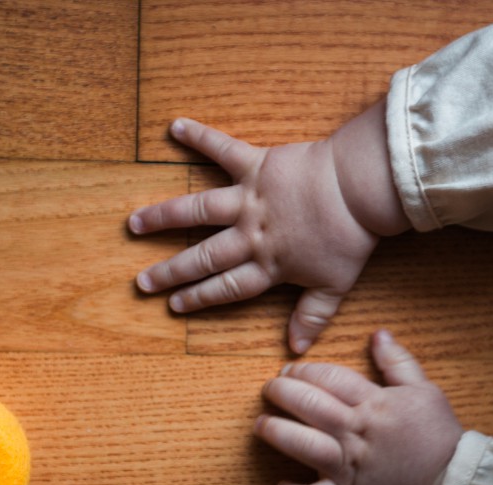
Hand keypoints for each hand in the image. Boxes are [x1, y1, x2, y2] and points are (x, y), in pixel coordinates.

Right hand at [129, 119, 380, 353]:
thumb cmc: (350, 238)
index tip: (175, 306)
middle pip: (205, 256)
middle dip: (171, 271)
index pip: (228, 287)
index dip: (200, 298)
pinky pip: (223, 149)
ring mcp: (250, 199)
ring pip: (199, 210)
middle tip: (143, 281)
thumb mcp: (335, 285)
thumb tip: (297, 349)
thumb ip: (312, 316)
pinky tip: (175, 127)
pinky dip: (199, 136)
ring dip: (164, 217)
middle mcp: (251, 234)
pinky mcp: (256, 164)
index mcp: (269, 264)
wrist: (358, 190)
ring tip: (134, 224)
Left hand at [254, 330, 462, 484]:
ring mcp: (348, 466)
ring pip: (303, 445)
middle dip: (281, 392)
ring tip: (262, 425)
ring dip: (277, 433)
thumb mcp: (425, 390)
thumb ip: (398, 361)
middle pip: (309, 404)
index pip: (329, 377)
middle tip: (270, 389)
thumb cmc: (439, 439)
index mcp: (373, 403)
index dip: (304, 369)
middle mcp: (355, 432)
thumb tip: (378, 333)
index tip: (290, 369)